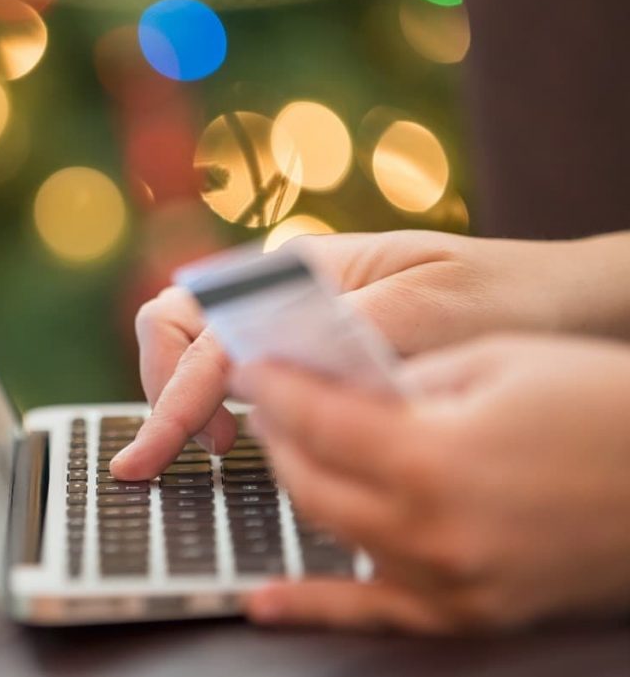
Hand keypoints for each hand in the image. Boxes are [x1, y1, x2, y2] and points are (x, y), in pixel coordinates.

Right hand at [111, 229, 629, 480]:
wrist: (555, 300)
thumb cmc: (500, 295)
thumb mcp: (433, 310)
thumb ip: (347, 330)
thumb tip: (271, 365)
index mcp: (304, 267)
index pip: (208, 328)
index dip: (178, 392)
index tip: (164, 449)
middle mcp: (281, 288)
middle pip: (177, 325)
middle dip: (163, 387)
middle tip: (187, 452)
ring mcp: (288, 316)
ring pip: (194, 345)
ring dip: (182, 393)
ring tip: (214, 445)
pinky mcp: (305, 347)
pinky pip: (234, 366)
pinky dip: (214, 400)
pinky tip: (240, 434)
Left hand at [236, 334, 629, 632]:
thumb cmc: (602, 405)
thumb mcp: (495, 362)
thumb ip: (403, 378)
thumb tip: (335, 385)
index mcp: (434, 457)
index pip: (317, 420)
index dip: (275, 387)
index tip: (253, 365)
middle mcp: (432, 532)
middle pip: (309, 482)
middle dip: (278, 434)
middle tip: (271, 401)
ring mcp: (452, 583)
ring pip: (334, 535)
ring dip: (301, 486)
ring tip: (287, 449)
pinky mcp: (474, 614)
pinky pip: (376, 614)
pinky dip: (315, 605)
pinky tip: (266, 600)